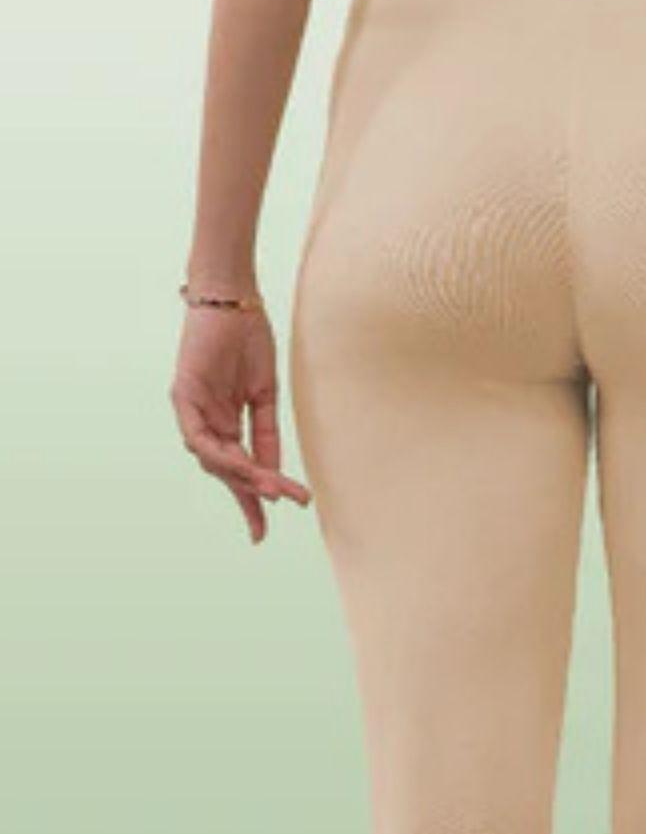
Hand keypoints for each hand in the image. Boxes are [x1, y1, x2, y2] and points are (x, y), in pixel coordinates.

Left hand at [169, 301, 311, 544]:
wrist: (234, 299)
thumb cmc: (249, 340)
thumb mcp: (265, 397)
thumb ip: (265, 436)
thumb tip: (272, 475)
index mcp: (224, 422)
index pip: (238, 470)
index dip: (250, 502)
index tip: (261, 533)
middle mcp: (205, 422)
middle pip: (226, 472)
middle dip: (250, 497)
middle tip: (272, 518)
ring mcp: (192, 412)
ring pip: (215, 461)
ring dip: (245, 478)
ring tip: (274, 491)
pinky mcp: (183, 398)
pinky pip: (201, 439)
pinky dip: (223, 457)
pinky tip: (245, 469)